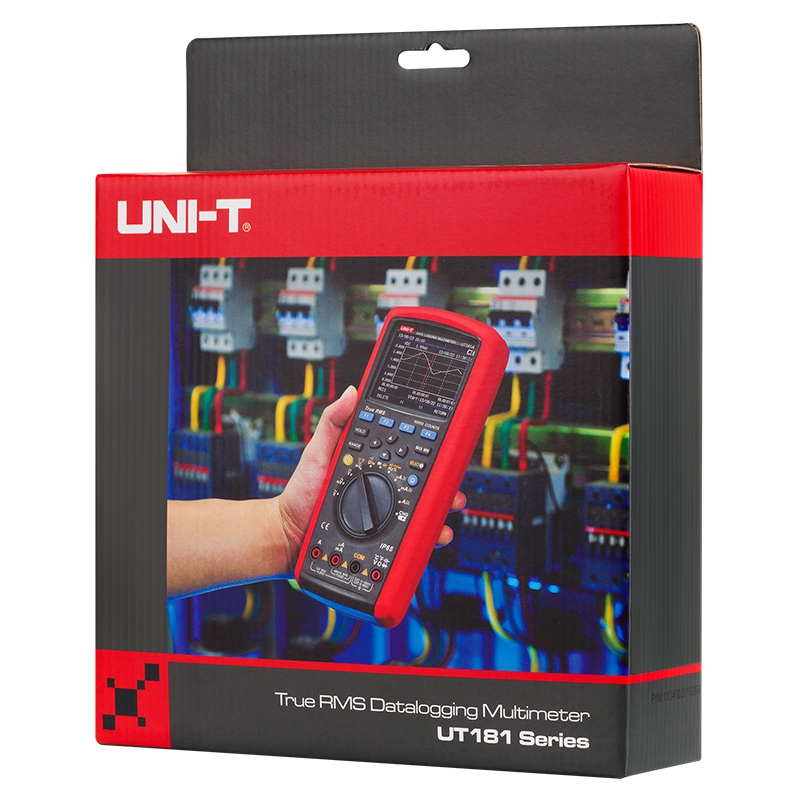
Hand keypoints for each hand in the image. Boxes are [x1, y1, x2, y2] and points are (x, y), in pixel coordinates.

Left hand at [278, 386, 464, 565]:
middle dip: (445, 485)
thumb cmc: (301, 493)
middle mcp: (382, 491)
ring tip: (449, 509)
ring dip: (441, 510)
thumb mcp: (317, 452)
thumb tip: (351, 392)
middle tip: (453, 486)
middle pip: (423, 486)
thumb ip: (333, 422)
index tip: (444, 450)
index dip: (429, 453)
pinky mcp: (383, 539)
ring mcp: (384, 516)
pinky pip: (410, 538)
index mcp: (372, 467)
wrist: (289, 534)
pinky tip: (436, 534)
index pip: (406, 457)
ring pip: (423, 512)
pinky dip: (428, 536)